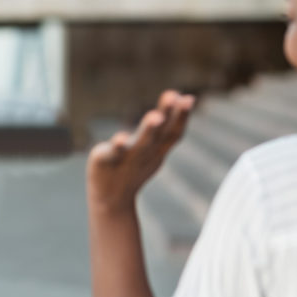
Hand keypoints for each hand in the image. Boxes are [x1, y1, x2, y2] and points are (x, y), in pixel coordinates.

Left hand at [86, 90, 194, 212]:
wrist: (111, 199)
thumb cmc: (135, 167)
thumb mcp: (155, 147)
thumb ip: (166, 125)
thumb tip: (184, 96)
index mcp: (158, 149)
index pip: (174, 131)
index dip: (182, 115)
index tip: (188, 98)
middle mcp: (146, 152)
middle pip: (160, 133)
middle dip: (169, 114)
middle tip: (174, 96)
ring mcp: (127, 157)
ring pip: (141, 143)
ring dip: (149, 129)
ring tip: (155, 116)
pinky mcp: (107, 160)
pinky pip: (113, 153)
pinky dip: (117, 145)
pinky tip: (119, 138)